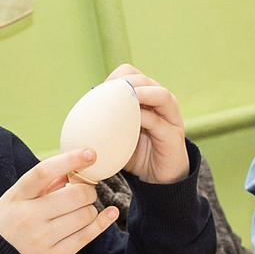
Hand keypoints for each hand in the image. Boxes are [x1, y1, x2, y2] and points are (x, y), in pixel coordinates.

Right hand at [0, 148, 119, 253]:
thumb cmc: (6, 225)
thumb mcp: (14, 199)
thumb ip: (43, 184)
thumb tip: (74, 168)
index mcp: (17, 196)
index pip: (45, 171)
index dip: (71, 159)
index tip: (91, 153)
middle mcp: (29, 217)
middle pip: (75, 194)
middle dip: (87, 190)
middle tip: (85, 192)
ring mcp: (42, 239)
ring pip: (85, 215)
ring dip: (90, 209)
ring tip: (81, 211)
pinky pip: (87, 236)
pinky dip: (102, 222)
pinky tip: (110, 214)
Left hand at [105, 64, 189, 184]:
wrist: (157, 178)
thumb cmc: (136, 153)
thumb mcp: (118, 134)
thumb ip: (106, 121)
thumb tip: (80, 114)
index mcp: (148, 97)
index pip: (133, 74)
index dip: (116, 77)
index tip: (100, 89)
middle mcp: (162, 103)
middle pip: (146, 81)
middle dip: (127, 83)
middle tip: (109, 92)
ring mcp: (171, 118)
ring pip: (161, 95)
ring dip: (141, 94)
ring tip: (126, 99)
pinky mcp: (174, 136)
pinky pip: (160, 123)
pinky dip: (146, 119)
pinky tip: (133, 121)